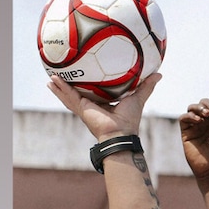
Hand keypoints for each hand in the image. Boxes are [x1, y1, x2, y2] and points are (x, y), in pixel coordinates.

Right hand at [46, 73, 160, 141]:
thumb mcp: (137, 98)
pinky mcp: (81, 108)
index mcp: (103, 104)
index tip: (84, 76)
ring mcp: (85, 108)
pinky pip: (68, 96)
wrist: (121, 133)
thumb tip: (158, 74)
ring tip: (50, 78)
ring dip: (60, 87)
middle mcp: (92, 106)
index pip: (94, 92)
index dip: (88, 84)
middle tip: (60, 76)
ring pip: (69, 95)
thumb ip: (146, 86)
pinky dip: (60, 89)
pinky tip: (51, 81)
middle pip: (78, 93)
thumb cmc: (130, 120)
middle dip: (69, 86)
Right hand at [179, 95, 208, 178]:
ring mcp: (196, 127)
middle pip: (203, 103)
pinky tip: (198, 120)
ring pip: (192, 108)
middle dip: (208, 103)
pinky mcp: (187, 133)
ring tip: (206, 115)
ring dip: (199, 107)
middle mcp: (206, 122)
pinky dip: (190, 115)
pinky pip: (184, 118)